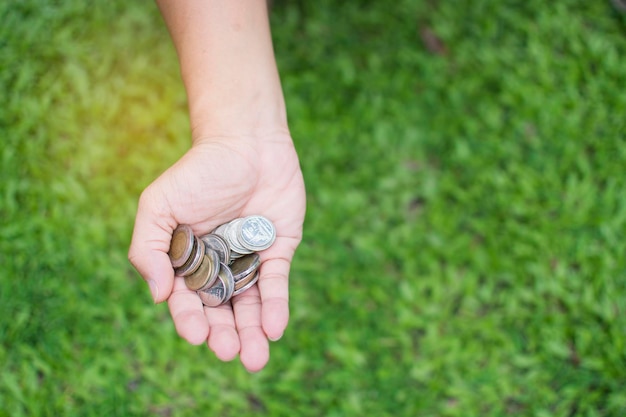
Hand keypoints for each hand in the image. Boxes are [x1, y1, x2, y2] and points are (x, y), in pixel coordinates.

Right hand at [128, 131, 304, 371]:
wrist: (247, 142)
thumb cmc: (199, 170)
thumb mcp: (159, 204)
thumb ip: (149, 248)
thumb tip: (159, 297)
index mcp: (187, 259)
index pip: (187, 299)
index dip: (191, 319)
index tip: (198, 335)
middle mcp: (218, 264)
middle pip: (221, 309)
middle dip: (225, 335)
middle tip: (230, 353)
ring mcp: (249, 259)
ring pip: (249, 303)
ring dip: (252, 332)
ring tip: (255, 358)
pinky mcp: (278, 250)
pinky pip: (276, 283)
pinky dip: (276, 306)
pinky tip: (274, 328)